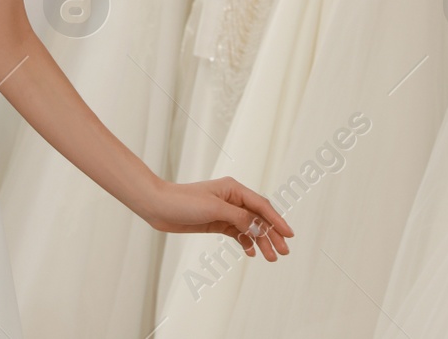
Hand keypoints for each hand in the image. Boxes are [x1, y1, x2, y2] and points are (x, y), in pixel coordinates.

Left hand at [141, 176, 293, 260]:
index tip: (290, 235)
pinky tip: (251, 252)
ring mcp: (224, 211)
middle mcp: (231, 199)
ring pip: (249, 227)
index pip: (262, 206)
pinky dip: (245, 242)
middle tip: (283, 252)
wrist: (158, 206)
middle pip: (258, 218)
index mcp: (234, 189)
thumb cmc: (183, 202)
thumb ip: (239, 218)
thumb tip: (259, 227)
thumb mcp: (214, 208)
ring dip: (260, 241)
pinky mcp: (216, 222)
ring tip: (270, 258)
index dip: (277, 221)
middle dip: (272, 234)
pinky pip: (237, 233)